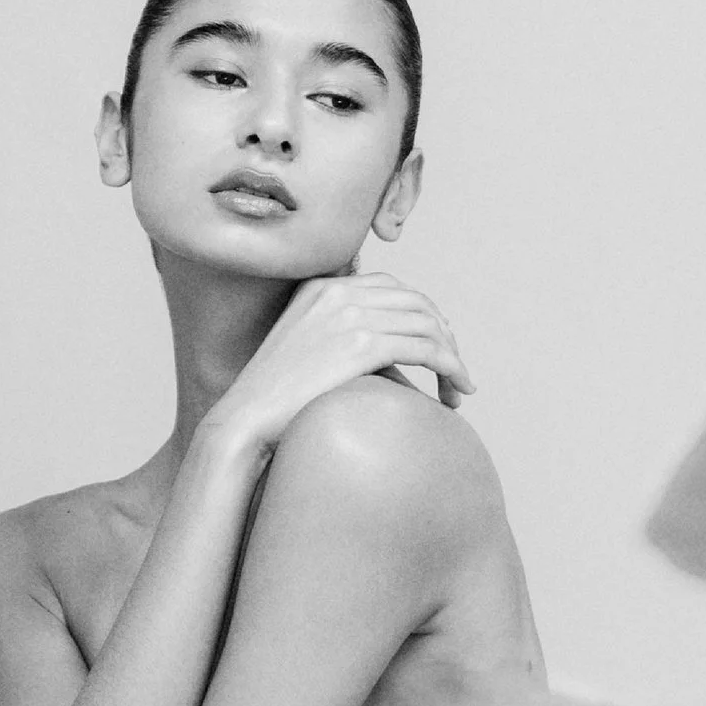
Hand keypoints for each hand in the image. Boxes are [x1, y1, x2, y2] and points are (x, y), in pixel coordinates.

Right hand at [205, 270, 475, 462]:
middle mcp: (337, 292)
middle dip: (443, 333)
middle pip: (415, 301)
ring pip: (427, 325)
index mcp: (321, 287)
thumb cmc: (272, 400)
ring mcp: (349, 314)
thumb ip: (336, 337)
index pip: (390, 286)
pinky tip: (455, 393)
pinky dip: (451, 368)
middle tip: (453, 368)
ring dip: (452, 356)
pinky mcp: (362, 343)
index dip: (422, 313)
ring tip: (458, 388)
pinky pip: (426, 348)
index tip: (436, 343)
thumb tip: (382, 354)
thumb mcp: (300, 349)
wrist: (246, 418)